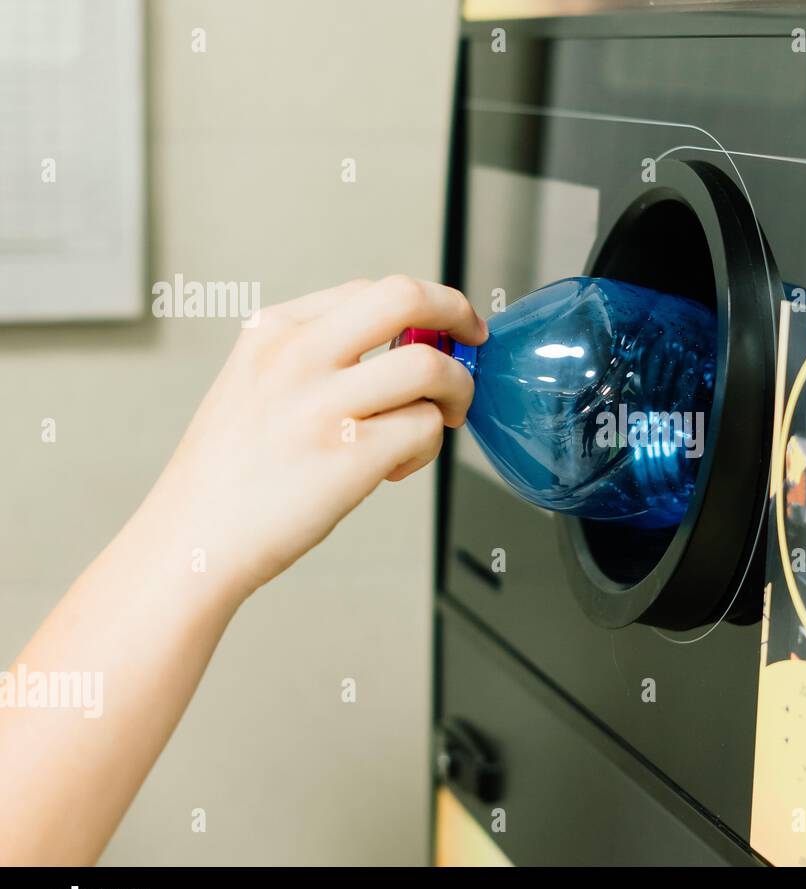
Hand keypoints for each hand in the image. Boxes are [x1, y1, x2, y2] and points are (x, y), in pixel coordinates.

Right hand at [142, 275, 485, 598]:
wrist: (192, 539)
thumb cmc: (232, 473)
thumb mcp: (256, 384)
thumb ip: (319, 356)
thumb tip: (408, 346)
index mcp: (274, 331)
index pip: (372, 291)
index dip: (423, 307)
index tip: (443, 329)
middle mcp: (297, 356)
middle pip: (406, 296)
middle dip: (458, 313)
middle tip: (473, 341)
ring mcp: (322, 404)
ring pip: (431, 367)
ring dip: (456, 393)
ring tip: (441, 421)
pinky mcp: (349, 455)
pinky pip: (425, 429)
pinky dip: (428, 448)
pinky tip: (395, 467)